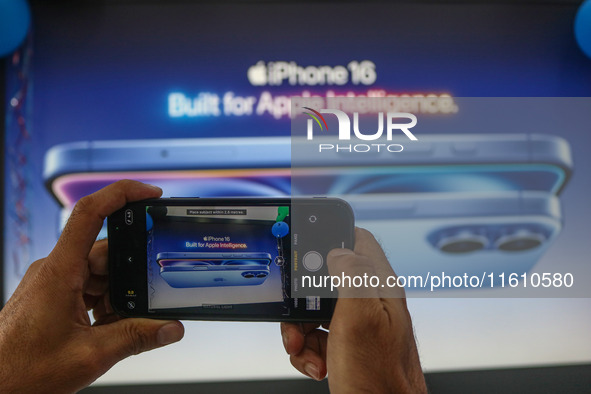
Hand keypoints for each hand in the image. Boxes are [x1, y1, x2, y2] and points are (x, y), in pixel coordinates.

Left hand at [0, 180, 184, 392]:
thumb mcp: (90, 355)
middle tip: (152, 293)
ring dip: (120, 293)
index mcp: (60, 271)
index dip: (122, 194)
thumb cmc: (22, 370)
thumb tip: (171, 327)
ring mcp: (54, 282)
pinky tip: (111, 327)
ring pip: (101, 273)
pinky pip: (90, 287)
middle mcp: (56, 270)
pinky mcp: (54, 296)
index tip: (150, 193)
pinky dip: (107, 303)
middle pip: (107, 252)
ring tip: (124, 322)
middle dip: (133, 271)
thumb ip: (137, 337)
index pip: (90, 213)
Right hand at [281, 228, 426, 392]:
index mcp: (378, 287)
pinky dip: (307, 350)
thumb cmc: (378, 376)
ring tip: (304, 350)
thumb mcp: (361, 317)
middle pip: (325, 279)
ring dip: (300, 331)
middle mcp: (370, 301)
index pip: (358, 241)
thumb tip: (340, 249)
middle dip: (303, 299)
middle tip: (300, 318)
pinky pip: (316, 335)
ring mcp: (357, 323)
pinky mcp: (346, 343)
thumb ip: (352, 276)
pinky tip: (316, 363)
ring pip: (315, 310)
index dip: (331, 238)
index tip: (306, 250)